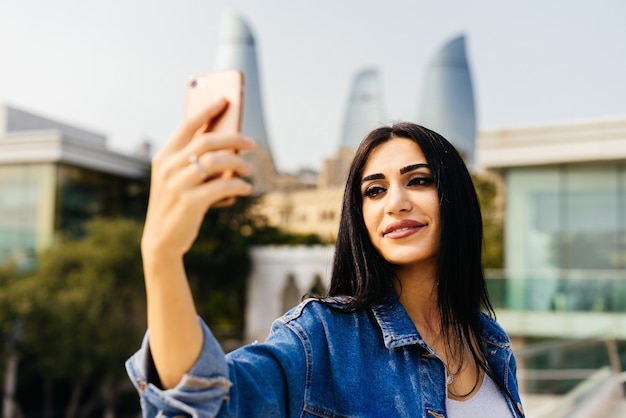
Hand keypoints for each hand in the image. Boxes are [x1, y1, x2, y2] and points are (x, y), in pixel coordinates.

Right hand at [141, 98, 255, 260]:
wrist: (161, 241)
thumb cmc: (176, 206)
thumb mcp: (179, 181)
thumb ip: (196, 164)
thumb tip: (231, 150)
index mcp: (164, 157)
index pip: (187, 126)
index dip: (207, 111)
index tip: (225, 101)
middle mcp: (168, 167)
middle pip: (207, 141)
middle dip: (233, 138)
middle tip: (252, 143)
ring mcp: (177, 184)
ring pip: (216, 161)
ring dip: (238, 162)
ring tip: (250, 169)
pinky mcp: (189, 202)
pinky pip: (221, 186)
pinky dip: (238, 186)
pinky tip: (246, 189)